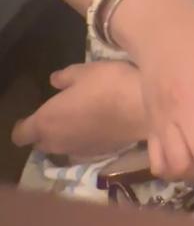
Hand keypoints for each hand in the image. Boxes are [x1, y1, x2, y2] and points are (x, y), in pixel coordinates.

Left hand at [12, 61, 144, 160]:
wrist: (142, 108)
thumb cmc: (108, 85)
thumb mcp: (84, 71)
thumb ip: (65, 77)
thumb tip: (54, 81)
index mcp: (46, 121)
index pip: (20, 135)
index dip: (22, 126)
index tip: (29, 117)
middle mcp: (58, 141)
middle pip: (40, 144)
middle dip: (43, 133)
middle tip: (56, 116)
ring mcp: (78, 150)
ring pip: (61, 148)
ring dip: (63, 138)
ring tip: (77, 121)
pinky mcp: (98, 154)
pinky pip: (81, 149)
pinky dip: (83, 140)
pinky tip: (97, 126)